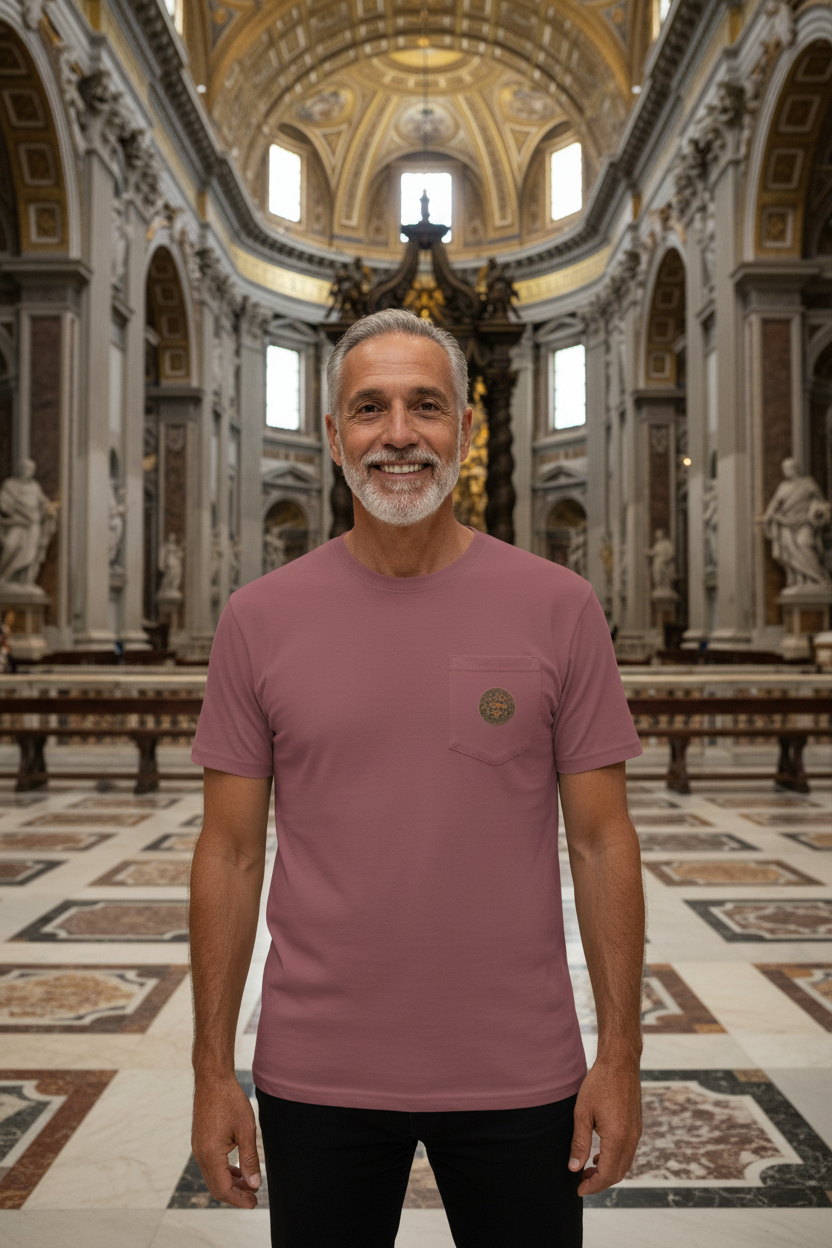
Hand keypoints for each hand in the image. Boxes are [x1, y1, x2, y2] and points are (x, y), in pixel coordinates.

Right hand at [192, 1073, 262, 1208]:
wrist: (212, 1079)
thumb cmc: (229, 1100)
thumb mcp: (246, 1130)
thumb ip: (249, 1159)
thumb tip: (254, 1183)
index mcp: (210, 1154)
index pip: (223, 1189)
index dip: (239, 1199)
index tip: (255, 1203)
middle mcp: (200, 1154)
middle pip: (216, 1187)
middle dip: (235, 1194)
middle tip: (254, 1197)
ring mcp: (198, 1148)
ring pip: (213, 1177)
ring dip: (230, 1183)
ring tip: (249, 1183)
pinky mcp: (200, 1142)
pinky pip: (211, 1165)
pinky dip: (224, 1171)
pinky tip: (238, 1169)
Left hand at [568, 1059, 641, 1196]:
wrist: (620, 1062)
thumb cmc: (599, 1083)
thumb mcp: (582, 1113)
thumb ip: (579, 1143)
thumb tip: (574, 1168)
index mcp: (617, 1138)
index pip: (607, 1174)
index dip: (593, 1185)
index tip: (578, 1189)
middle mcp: (631, 1139)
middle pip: (618, 1173)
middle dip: (600, 1182)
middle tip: (581, 1181)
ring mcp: (636, 1133)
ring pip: (624, 1164)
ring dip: (608, 1171)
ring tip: (587, 1169)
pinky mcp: (636, 1126)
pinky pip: (628, 1152)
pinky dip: (615, 1160)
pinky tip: (600, 1154)